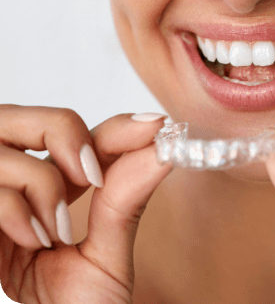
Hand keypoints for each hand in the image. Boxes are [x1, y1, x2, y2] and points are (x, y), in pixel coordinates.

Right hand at [0, 105, 172, 303]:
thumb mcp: (104, 254)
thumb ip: (126, 199)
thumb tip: (163, 148)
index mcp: (45, 186)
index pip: (76, 130)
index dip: (114, 123)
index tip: (155, 128)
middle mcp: (10, 183)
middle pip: (22, 114)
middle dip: (64, 132)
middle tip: (93, 173)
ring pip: (4, 149)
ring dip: (41, 183)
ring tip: (57, 231)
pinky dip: (15, 208)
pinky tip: (35, 241)